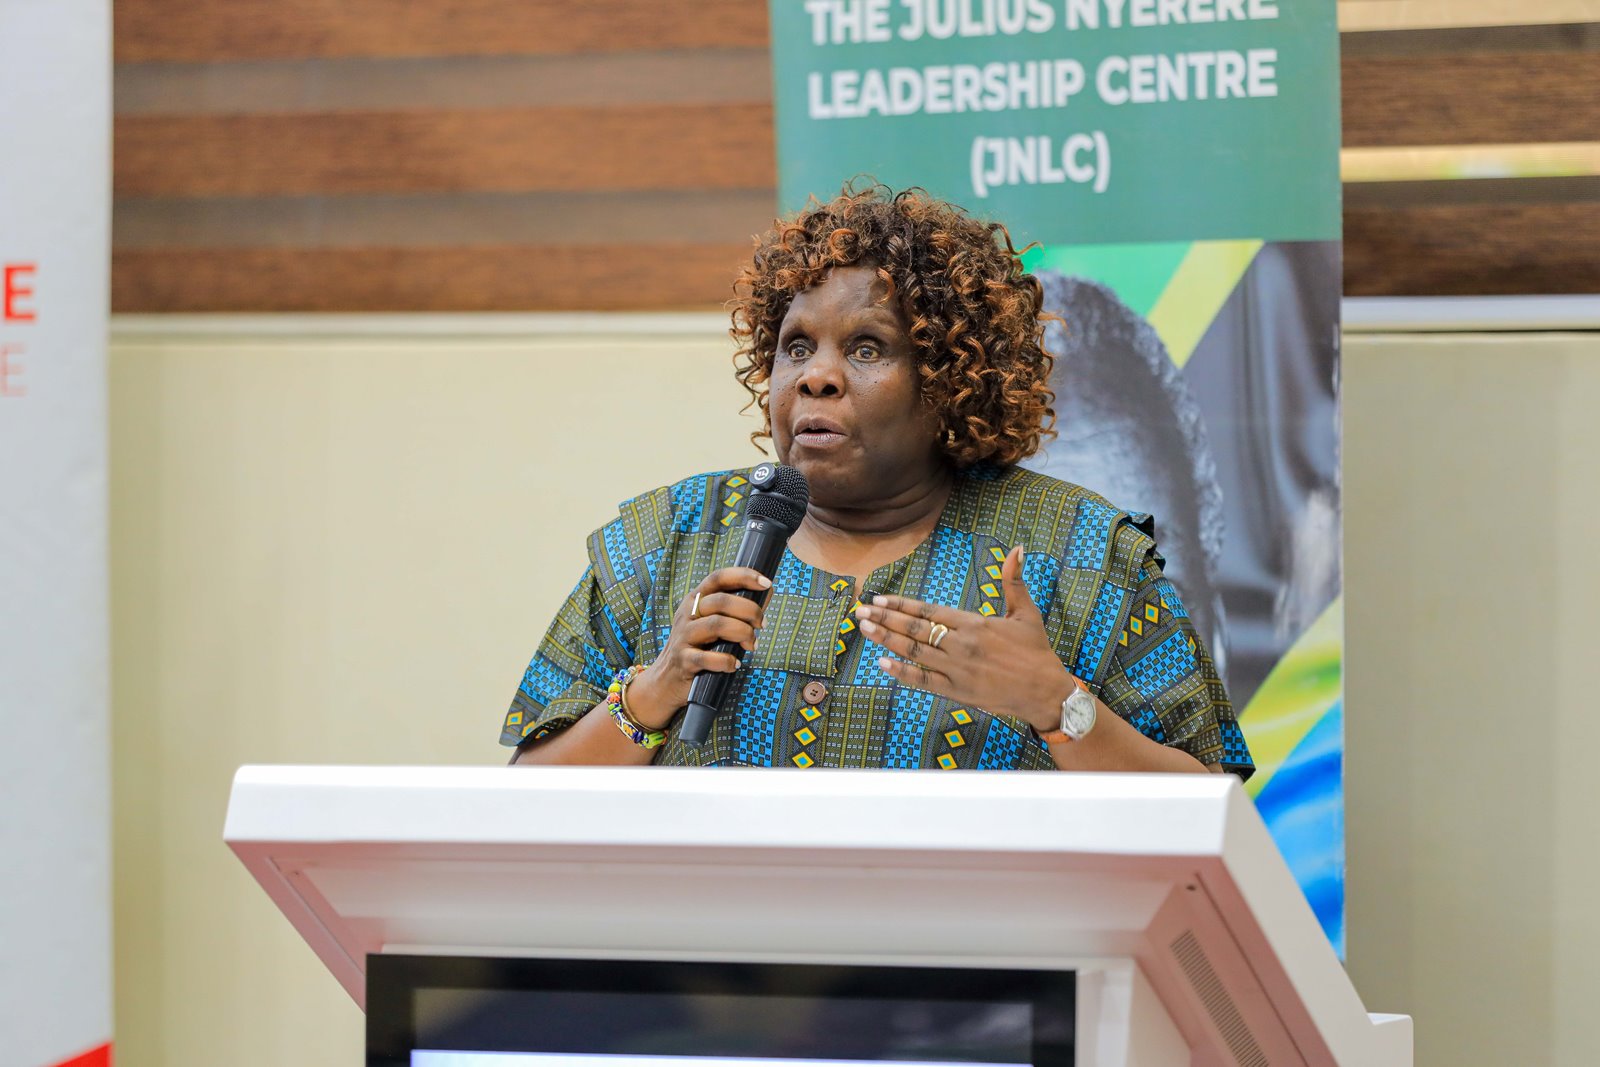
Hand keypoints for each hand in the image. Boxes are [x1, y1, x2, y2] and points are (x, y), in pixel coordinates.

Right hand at [627, 567, 770, 728]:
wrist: (666, 679)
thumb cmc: (698, 647)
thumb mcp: (712, 623)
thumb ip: (738, 609)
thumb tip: (767, 592)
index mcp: (696, 600)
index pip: (719, 578)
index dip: (743, 576)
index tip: (766, 583)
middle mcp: (687, 614)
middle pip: (722, 601)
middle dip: (750, 611)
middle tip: (762, 624)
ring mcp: (683, 637)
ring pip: (717, 625)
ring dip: (743, 633)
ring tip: (752, 645)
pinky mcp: (684, 660)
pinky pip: (708, 657)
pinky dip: (727, 661)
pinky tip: (735, 664)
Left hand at [854, 546, 1071, 731]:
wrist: (1046, 691)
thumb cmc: (1036, 650)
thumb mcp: (1026, 612)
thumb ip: (1013, 580)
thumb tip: (1016, 548)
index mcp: (974, 624)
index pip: (929, 611)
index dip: (902, 605)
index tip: (880, 599)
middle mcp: (961, 645)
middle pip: (915, 630)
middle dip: (884, 619)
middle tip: (860, 611)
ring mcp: (957, 670)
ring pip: (914, 652)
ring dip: (886, 640)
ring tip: (864, 629)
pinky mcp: (957, 692)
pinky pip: (923, 681)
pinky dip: (902, 673)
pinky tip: (882, 664)